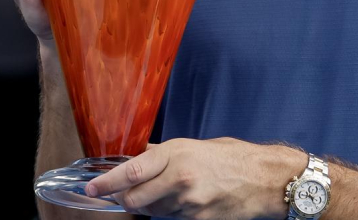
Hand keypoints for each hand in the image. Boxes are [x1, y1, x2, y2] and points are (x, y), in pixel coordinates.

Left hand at [84, 138, 305, 219]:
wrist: (265, 179)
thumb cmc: (234, 157)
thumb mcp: (195, 146)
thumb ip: (165, 153)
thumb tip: (139, 156)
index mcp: (177, 154)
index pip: (131, 172)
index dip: (106, 183)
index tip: (92, 189)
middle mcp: (180, 179)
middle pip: (135, 199)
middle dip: (126, 199)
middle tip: (125, 194)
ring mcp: (189, 204)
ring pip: (152, 212)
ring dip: (151, 206)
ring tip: (168, 191)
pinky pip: (173, 219)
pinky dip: (171, 212)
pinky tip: (184, 201)